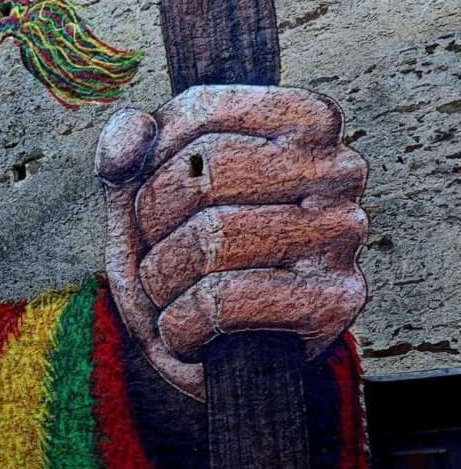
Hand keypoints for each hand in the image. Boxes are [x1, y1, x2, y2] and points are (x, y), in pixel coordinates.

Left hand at [96, 86, 367, 399]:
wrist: (221, 357)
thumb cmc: (183, 258)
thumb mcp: (140, 196)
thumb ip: (124, 152)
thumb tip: (135, 130)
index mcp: (302, 120)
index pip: (197, 111)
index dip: (152, 163)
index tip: (164, 197)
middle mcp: (338, 167)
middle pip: (202, 174)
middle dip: (154, 226)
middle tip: (167, 255)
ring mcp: (344, 234)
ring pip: (210, 240)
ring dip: (162, 281)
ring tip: (178, 295)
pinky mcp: (336, 302)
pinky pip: (220, 302)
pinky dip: (180, 326)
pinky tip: (196, 333)